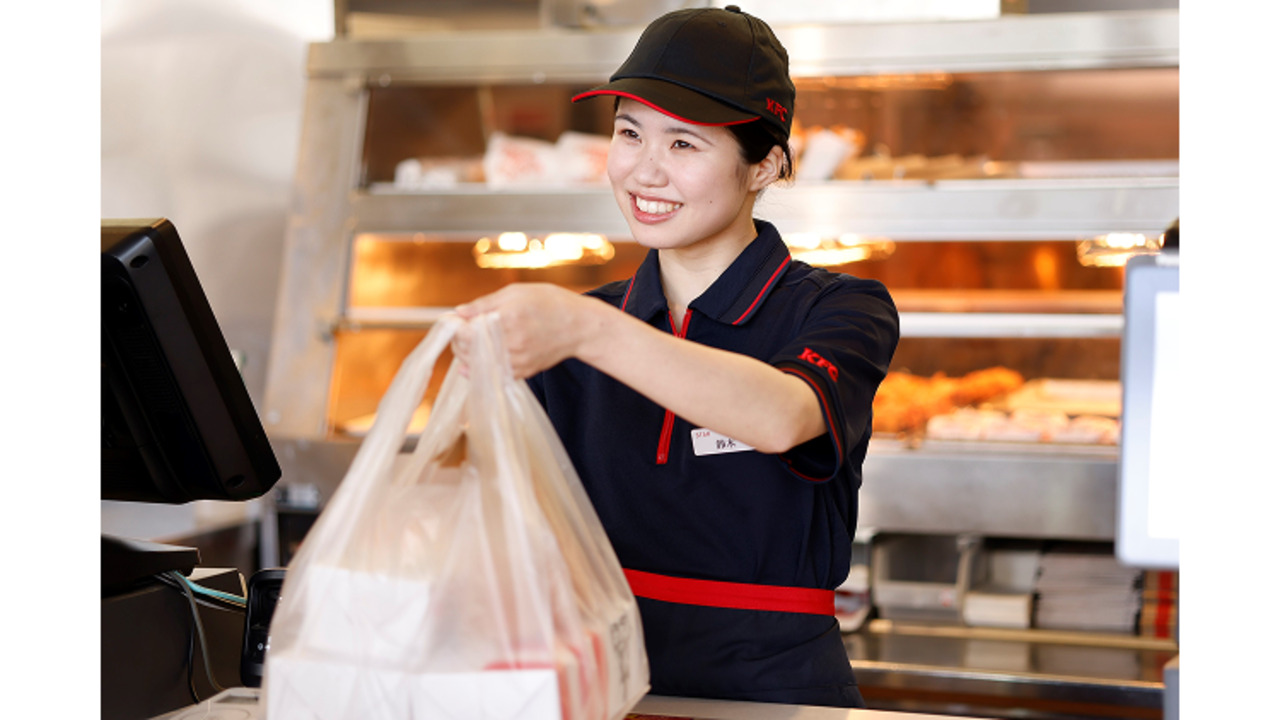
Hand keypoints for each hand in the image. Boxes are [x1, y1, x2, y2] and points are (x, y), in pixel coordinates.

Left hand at [453, 283, 595, 379]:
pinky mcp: (522, 372)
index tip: (456, 322)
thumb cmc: (550, 303)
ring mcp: (517, 361)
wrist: (579, 326)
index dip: (455, 328)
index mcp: (508, 318)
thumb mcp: (516, 292)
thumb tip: (458, 313)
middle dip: (459, 342)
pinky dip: (482, 366)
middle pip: (468, 350)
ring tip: (472, 341)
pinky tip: (482, 355)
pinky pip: (492, 373)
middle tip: (461, 331)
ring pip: (478, 364)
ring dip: (468, 354)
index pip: (465, 332)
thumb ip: (484, 303)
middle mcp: (512, 343)